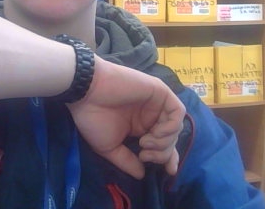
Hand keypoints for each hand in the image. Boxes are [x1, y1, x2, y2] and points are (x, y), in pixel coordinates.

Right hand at [67, 57, 184, 179]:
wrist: (87, 92)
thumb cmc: (93, 117)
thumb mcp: (109, 147)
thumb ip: (127, 161)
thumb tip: (142, 175)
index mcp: (139, 126)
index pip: (163, 144)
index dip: (169, 158)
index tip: (168, 172)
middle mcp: (150, 115)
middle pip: (171, 139)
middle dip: (163, 154)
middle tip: (145, 156)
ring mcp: (156, 103)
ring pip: (176, 127)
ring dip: (165, 142)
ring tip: (145, 143)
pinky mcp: (159, 91)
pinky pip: (177, 112)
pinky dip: (171, 126)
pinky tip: (155, 132)